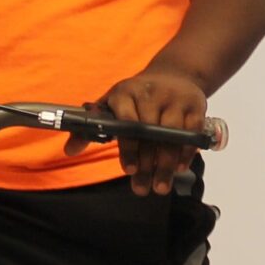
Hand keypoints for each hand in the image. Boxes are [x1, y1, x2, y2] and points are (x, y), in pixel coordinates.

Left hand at [70, 59, 207, 195]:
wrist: (173, 76)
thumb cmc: (135, 98)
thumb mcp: (111, 106)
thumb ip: (90, 129)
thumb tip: (69, 151)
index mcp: (125, 92)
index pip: (127, 121)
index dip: (128, 148)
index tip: (128, 170)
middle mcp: (151, 93)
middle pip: (150, 132)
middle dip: (148, 163)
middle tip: (144, 189)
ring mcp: (175, 98)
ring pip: (173, 135)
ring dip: (167, 164)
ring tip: (160, 187)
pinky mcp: (196, 105)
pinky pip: (192, 132)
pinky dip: (186, 153)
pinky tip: (179, 169)